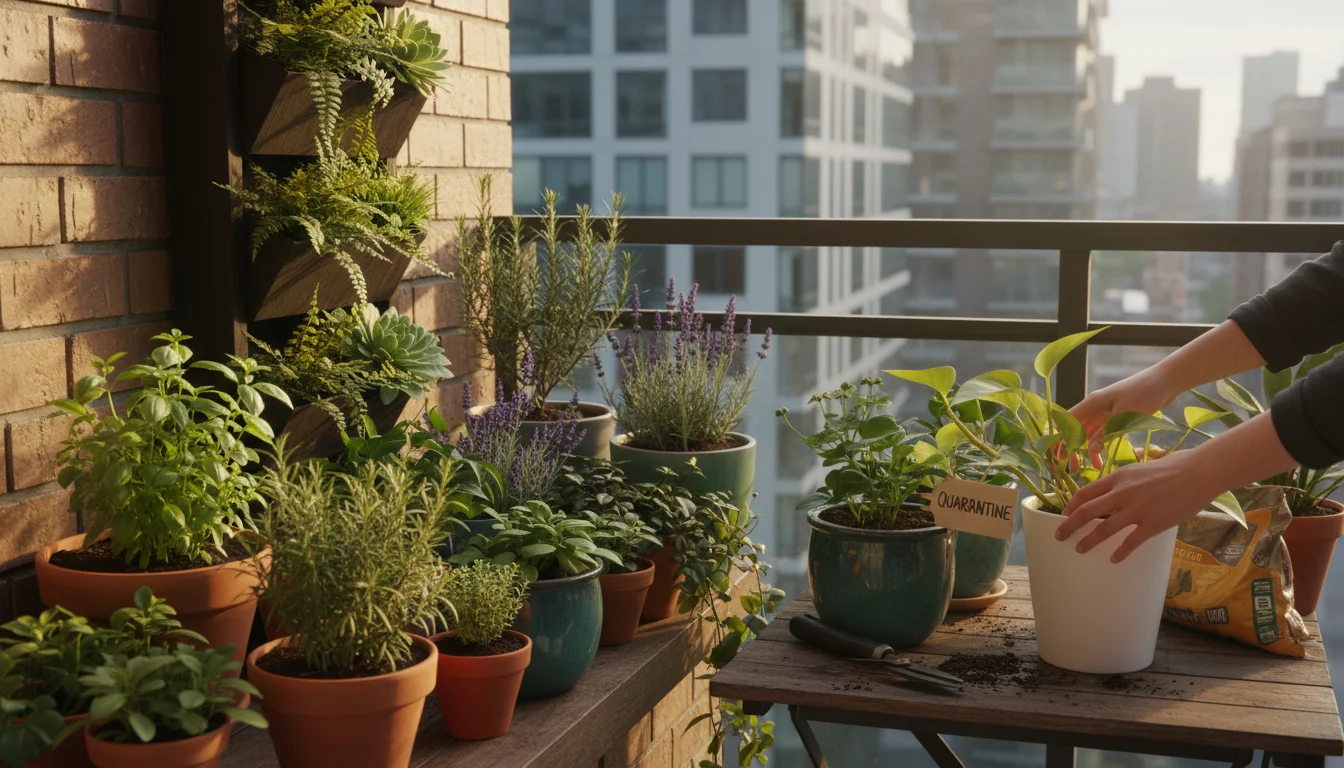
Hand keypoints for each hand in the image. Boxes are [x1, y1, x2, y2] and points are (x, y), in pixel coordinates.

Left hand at [1054, 450, 1219, 562]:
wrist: (1198, 473)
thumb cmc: (1172, 468)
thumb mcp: (1139, 468)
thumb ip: (1124, 480)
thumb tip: (1112, 489)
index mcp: (1118, 478)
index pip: (1085, 492)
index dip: (1071, 505)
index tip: (1064, 515)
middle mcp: (1122, 494)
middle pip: (1086, 512)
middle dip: (1069, 526)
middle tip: (1059, 536)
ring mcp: (1137, 510)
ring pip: (1103, 529)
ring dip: (1088, 541)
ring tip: (1079, 549)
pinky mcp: (1153, 524)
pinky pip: (1131, 542)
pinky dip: (1120, 552)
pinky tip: (1114, 559)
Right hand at [1069, 366, 1175, 464]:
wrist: (1165, 381)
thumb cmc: (1144, 394)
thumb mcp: (1125, 416)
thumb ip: (1106, 432)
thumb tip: (1091, 449)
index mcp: (1091, 404)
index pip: (1066, 422)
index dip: (1060, 439)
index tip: (1059, 458)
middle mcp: (1094, 407)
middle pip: (1074, 429)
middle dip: (1071, 448)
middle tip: (1073, 468)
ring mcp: (1104, 411)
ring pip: (1088, 433)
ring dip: (1087, 450)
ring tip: (1092, 468)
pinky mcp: (1115, 415)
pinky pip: (1101, 432)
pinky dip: (1100, 445)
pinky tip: (1104, 457)